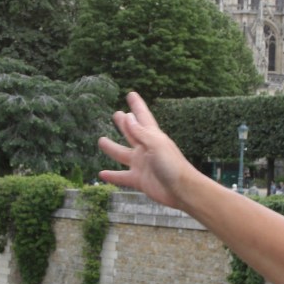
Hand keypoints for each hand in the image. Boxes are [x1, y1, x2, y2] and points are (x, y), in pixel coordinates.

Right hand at [98, 92, 192, 208]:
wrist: (181, 190)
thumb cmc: (172, 165)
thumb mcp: (155, 144)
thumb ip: (140, 132)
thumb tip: (127, 116)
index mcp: (152, 136)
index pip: (142, 117)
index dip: (137, 105)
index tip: (131, 94)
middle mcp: (146, 148)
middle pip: (131, 133)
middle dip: (124, 123)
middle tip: (116, 114)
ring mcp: (142, 164)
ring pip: (122, 154)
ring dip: (111, 148)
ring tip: (101, 140)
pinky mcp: (139, 179)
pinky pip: (122, 176)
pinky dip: (112, 176)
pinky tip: (101, 174)